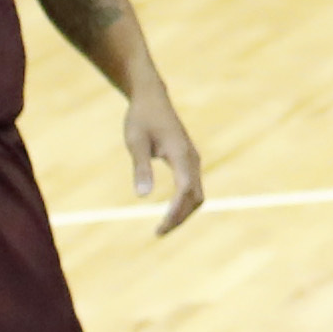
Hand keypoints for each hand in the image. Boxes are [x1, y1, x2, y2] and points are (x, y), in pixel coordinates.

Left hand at [125, 91, 204, 234]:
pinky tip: (170, 210)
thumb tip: (142, 197)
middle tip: (158, 233)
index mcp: (180, 154)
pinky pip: (193, 187)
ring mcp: (193, 160)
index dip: (175, 212)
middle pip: (195, 197)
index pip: (184, 190)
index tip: (159, 228)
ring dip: (183, 213)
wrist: (152, 98)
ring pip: (197, 194)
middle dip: (180, 218)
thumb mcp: (135, 142)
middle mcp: (192, 159)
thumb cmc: (141, 118)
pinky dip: (184, 203)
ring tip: (163, 226)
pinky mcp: (189, 160)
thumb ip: (140, 168)